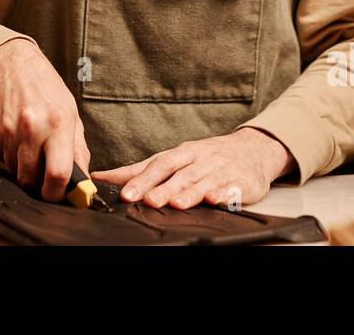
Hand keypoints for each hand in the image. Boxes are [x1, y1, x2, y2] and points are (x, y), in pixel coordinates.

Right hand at [0, 38, 89, 202]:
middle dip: (38, 184)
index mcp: (57, 124)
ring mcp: (8, 131)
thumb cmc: (45, 87)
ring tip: (30, 145)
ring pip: (14, 171)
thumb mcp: (70, 113)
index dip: (57, 194)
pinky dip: (9, 155)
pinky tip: (15, 135)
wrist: (10, 63)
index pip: (57, 174)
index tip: (57, 195)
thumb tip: (82, 183)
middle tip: (43, 172)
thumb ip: (77, 150)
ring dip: (23, 168)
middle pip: (31, 179)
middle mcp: (31, 129)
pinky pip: (1, 159)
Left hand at [90, 128, 293, 209]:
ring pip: (203, 182)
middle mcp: (200, 160)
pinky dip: (225, 195)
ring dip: (190, 193)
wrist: (252, 149)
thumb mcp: (173, 157)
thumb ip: (139, 169)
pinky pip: (233, 189)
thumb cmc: (206, 156)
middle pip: (179, 174)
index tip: (125, 193)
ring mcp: (221, 171)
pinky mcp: (241, 183)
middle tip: (146, 200)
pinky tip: (217, 200)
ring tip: (177, 204)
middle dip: (162, 187)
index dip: (141, 179)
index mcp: (182, 153)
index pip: (158, 164)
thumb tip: (101, 176)